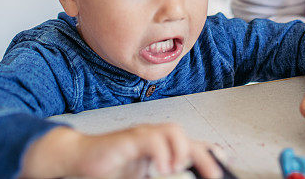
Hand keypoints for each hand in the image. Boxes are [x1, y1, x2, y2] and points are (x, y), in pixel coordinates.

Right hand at [21, 124, 222, 177]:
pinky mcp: (128, 139)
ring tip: (180, 168)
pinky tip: (162, 167)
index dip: (210, 154)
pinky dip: (162, 152)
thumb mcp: (140, 176)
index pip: (190, 147)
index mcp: (159, 148)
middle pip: (188, 139)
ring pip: (174, 131)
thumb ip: (161, 175)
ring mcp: (142, 136)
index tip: (225, 165)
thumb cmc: (109, 168)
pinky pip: (151, 139)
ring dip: (183, 150)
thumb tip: (177, 175)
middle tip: (215, 175)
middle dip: (205, 156)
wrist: (78, 159)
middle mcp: (154, 137)